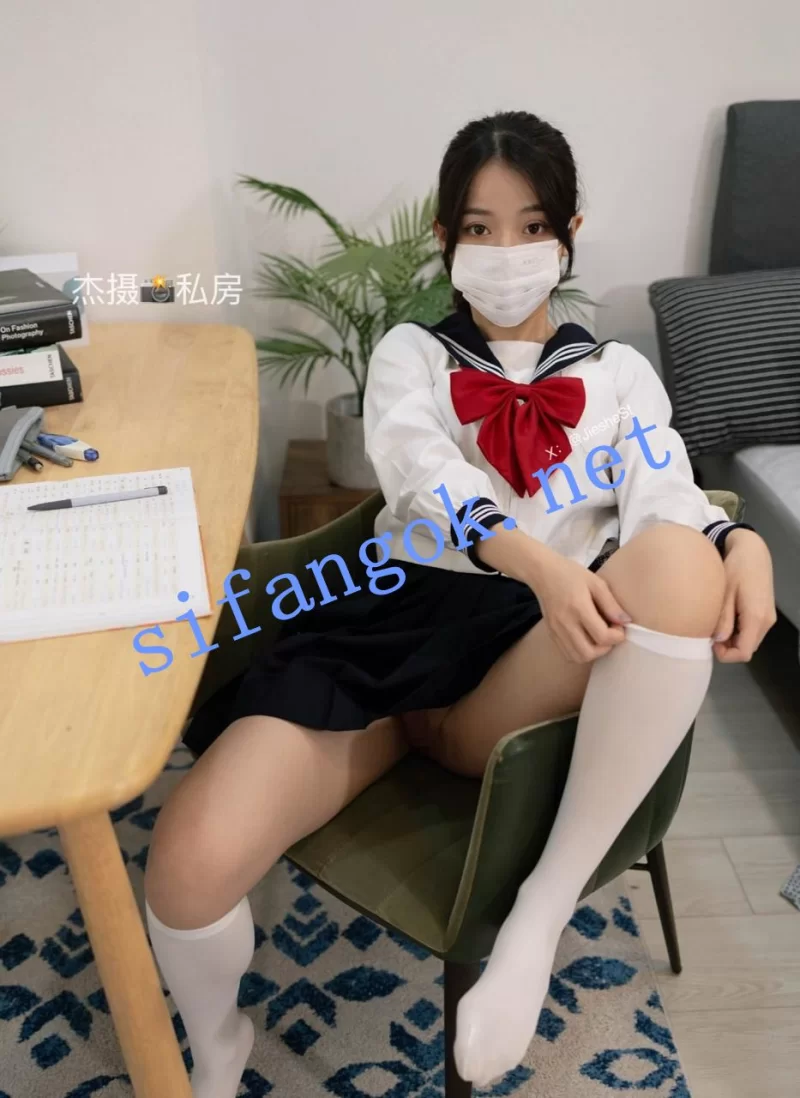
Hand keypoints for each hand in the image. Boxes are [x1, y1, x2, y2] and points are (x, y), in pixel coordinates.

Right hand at [526, 548, 630, 662]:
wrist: (542, 573)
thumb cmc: (570, 574)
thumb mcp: (595, 583)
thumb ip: (611, 604)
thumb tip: (626, 621)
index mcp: (578, 608)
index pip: (602, 636)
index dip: (617, 636)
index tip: (619, 626)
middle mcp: (565, 623)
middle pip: (589, 653)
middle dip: (605, 648)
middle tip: (609, 634)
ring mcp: (556, 630)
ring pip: (577, 657)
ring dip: (593, 652)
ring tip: (598, 638)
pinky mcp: (551, 634)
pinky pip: (567, 654)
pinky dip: (580, 652)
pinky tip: (586, 638)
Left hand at [713, 530, 776, 662]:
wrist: (752, 551)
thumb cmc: (736, 568)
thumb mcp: (724, 593)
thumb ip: (723, 619)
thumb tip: (718, 641)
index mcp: (756, 618)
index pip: (744, 653)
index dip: (725, 654)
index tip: (709, 642)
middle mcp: (766, 622)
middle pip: (747, 649)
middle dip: (727, 648)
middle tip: (709, 632)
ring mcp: (768, 618)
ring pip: (750, 641)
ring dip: (732, 640)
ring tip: (715, 623)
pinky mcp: (765, 613)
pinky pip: (752, 632)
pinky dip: (738, 632)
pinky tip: (725, 618)